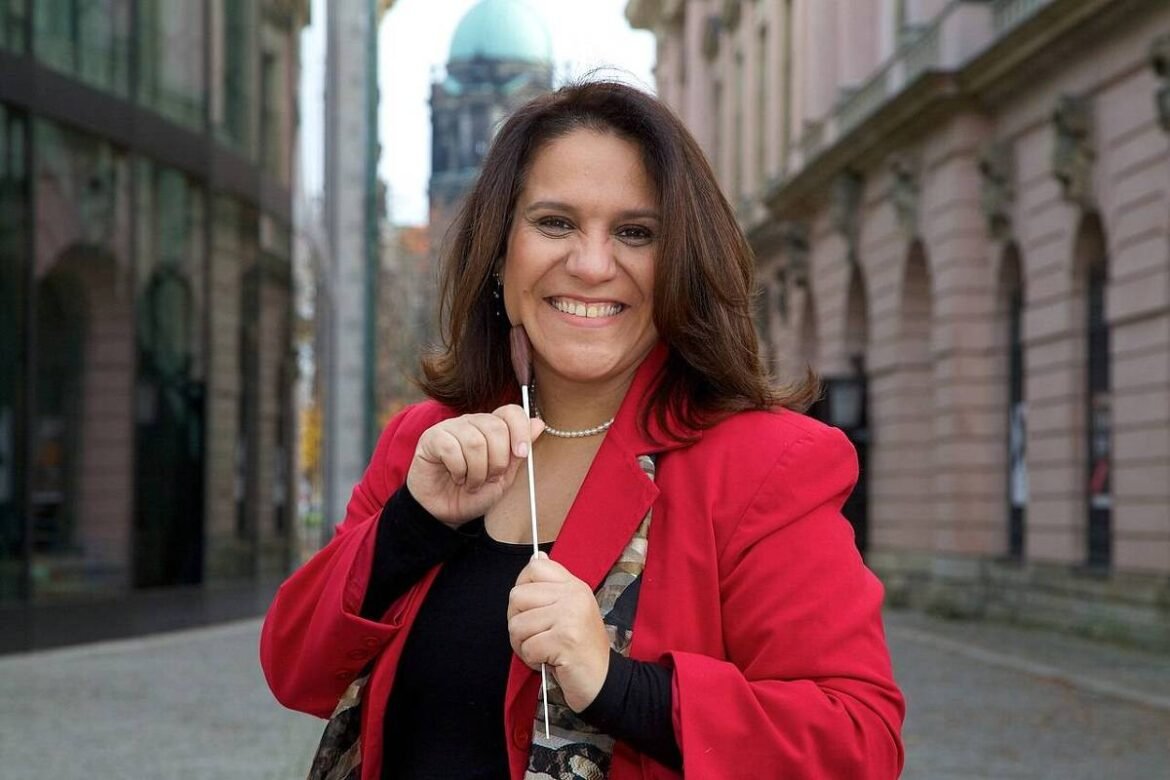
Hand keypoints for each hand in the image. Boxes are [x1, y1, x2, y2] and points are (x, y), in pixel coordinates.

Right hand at [406, 405, 543, 527]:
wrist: (446, 514)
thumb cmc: (474, 494)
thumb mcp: (504, 477)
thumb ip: (519, 452)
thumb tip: (539, 423)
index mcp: (491, 427)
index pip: (511, 412)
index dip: (520, 430)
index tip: (522, 454)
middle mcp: (471, 422)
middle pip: (496, 428)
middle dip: (498, 461)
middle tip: (490, 478)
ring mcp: (450, 428)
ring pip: (475, 441)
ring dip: (478, 471)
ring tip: (472, 482)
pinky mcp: (431, 439)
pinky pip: (451, 449)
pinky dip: (459, 470)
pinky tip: (457, 477)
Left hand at [508, 553, 610, 712]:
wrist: (603, 680)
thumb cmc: (581, 649)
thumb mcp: (571, 610)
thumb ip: (552, 586)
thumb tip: (536, 557)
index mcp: (574, 586)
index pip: (535, 567)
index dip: (522, 587)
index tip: (529, 607)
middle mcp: (574, 596)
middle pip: (517, 596)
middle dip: (517, 622)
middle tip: (534, 637)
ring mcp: (570, 616)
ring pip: (518, 624)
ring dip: (523, 645)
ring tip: (542, 651)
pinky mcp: (565, 640)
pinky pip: (527, 647)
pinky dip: (532, 660)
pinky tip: (548, 661)